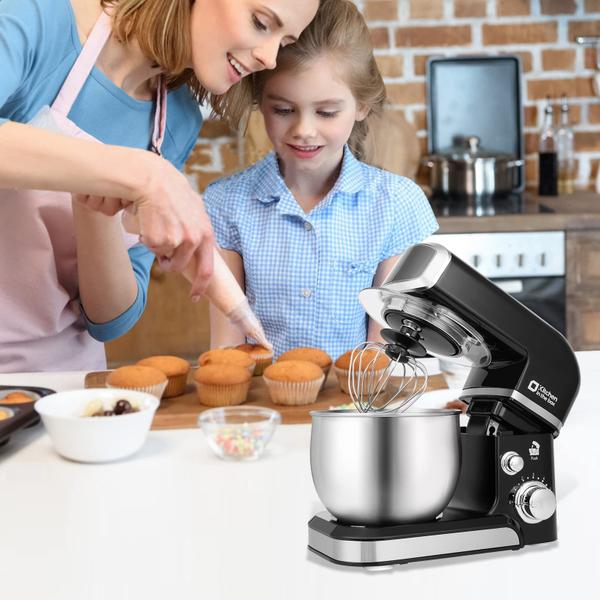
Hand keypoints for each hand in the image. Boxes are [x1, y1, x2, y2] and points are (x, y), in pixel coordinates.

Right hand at [74, 152, 214, 297]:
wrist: (152, 180)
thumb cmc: (171, 192)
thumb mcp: (195, 208)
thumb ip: (201, 228)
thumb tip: (208, 246)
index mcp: (206, 232)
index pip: (207, 268)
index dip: (201, 285)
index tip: (195, 296)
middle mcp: (194, 239)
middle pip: (180, 266)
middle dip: (170, 264)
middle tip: (163, 256)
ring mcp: (175, 240)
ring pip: (163, 258)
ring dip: (158, 249)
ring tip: (157, 227)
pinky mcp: (158, 240)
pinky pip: (151, 249)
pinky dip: (147, 240)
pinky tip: (149, 223)